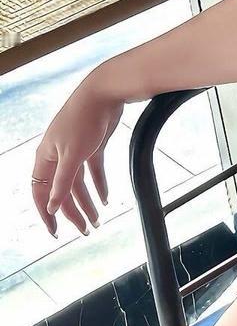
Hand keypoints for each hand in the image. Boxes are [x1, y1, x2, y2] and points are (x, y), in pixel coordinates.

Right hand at [31, 73, 123, 237]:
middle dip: (72, 212)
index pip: (40, 192)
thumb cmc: (83, 120)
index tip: (55, 231)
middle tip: (85, 230)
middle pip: (62, 191)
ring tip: (98, 220)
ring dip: (88, 202)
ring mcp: (75, 151)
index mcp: (45, 158)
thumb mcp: (72, 155)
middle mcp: (57, 157)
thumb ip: (62, 182)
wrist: (104, 93)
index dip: (46, 213)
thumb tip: (50, 206)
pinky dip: (99, 185)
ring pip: (79, 184)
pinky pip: (94, 171)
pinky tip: (106, 199)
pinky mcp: (93, 146)